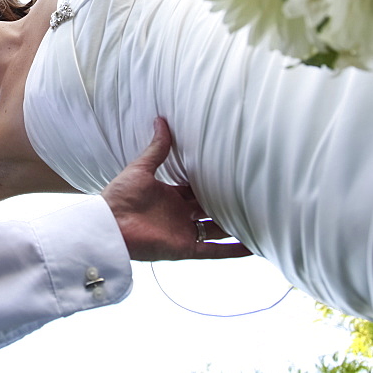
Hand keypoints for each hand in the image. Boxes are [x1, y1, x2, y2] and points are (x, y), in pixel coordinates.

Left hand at [102, 118, 251, 261]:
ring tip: (262, 219)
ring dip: (236, 226)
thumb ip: (157, 149)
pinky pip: (214, 251)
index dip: (211, 182)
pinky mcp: (186, 248)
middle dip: (228, 202)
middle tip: (253, 193)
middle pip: (209, 208)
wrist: (109, 224)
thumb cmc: (120, 196)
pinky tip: (254, 247)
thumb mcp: (141, 168)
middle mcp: (179, 215)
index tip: (231, 172)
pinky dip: (233, 250)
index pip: (196, 189)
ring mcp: (184, 232)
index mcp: (170, 196)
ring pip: (217, 230)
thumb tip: (161, 121)